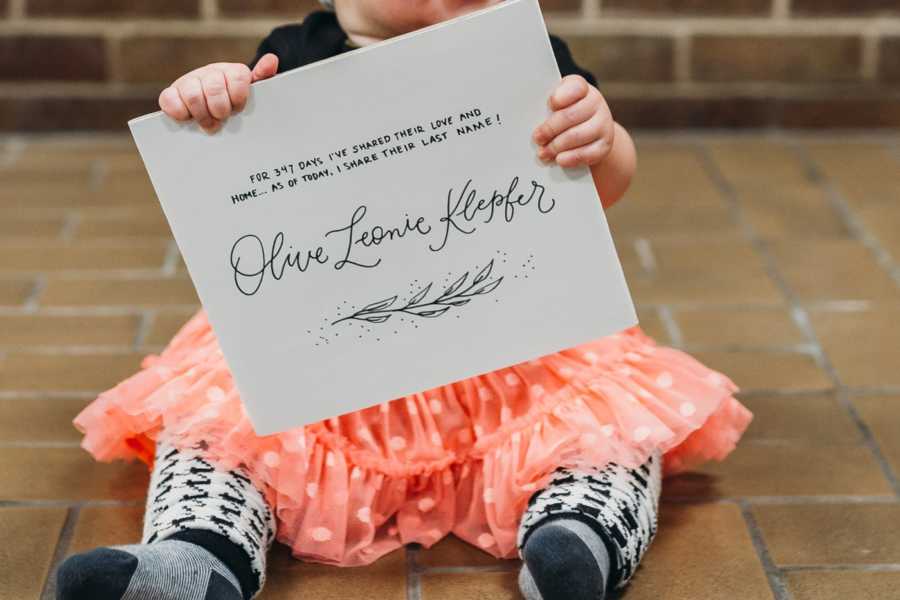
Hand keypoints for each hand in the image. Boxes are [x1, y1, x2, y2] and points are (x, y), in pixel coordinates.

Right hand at [158, 53, 278, 133]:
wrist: (210, 110)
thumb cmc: (235, 103)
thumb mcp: (251, 93)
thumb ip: (262, 79)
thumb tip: (271, 60)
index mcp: (231, 71)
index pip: (237, 76)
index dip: (238, 97)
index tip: (238, 109)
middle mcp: (209, 73)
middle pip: (214, 86)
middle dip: (219, 109)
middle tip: (222, 120)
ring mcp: (189, 81)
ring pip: (192, 94)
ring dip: (202, 114)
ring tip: (209, 124)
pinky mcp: (171, 93)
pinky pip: (169, 99)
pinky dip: (178, 111)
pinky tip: (187, 118)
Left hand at [533, 75, 614, 168]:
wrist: (588, 129)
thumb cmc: (565, 113)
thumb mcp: (556, 104)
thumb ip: (545, 105)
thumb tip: (526, 118)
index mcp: (581, 88)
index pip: (574, 87)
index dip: (560, 97)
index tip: (550, 105)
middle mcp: (595, 102)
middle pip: (571, 116)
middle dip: (550, 129)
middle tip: (537, 138)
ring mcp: (603, 123)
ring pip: (578, 136)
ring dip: (557, 146)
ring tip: (543, 153)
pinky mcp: (605, 144)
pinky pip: (589, 153)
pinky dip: (571, 158)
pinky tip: (560, 160)